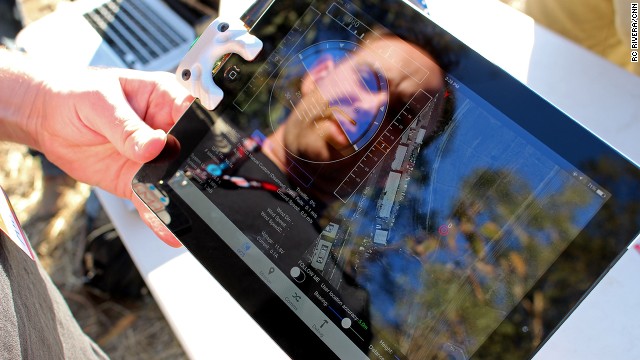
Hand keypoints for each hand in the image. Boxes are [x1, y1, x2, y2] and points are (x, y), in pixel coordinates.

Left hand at [1, 53, 191, 245]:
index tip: (188, 146)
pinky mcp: (137, 180)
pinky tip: (165, 227)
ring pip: (173, 180)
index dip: (198, 130)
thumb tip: (153, 144)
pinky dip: (158, 215)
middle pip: (189, 151)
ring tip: (177, 210)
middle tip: (181, 181)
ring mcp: (153, 157)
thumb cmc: (74, 95)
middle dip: (190, 169)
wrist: (47, 119)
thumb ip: (126, 126)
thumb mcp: (99, 102)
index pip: (191, 113)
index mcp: (163, 98)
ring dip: (177, 196)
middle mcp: (164, 129)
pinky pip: (152, 198)